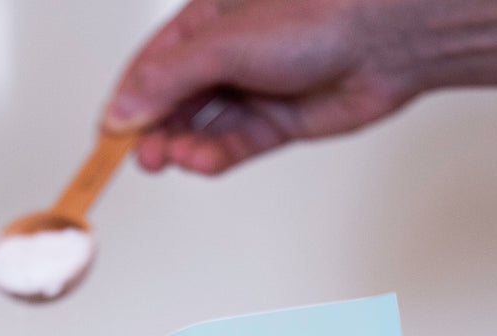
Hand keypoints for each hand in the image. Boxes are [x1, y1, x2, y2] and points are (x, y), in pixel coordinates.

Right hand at [103, 0, 496, 174]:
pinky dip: (216, 157)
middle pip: (174, 103)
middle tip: (142, 156)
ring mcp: (252, 90)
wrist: (387, 36)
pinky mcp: (276, 123)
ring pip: (202, 130)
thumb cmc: (319, 12)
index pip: (152, 67)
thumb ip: (170, 79)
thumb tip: (122, 110)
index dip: (129, 101)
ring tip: (175, 157)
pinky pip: (234, 147)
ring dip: (184, 147)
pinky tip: (203, 161)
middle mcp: (227, 55)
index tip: (109, 135)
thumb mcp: (224, 41)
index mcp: (207, 20)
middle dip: (155, 131)